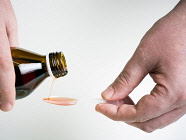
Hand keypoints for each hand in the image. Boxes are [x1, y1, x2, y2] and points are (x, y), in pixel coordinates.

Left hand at [96, 1, 185, 131]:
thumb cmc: (173, 34)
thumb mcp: (143, 57)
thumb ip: (125, 80)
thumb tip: (109, 95)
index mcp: (174, 93)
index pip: (139, 114)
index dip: (116, 113)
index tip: (101, 107)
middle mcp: (183, 101)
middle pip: (147, 122)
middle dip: (123, 115)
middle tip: (107, 103)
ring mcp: (185, 100)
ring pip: (154, 120)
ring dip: (134, 114)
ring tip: (118, 99)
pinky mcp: (182, 95)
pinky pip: (161, 112)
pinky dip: (144, 110)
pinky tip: (133, 99)